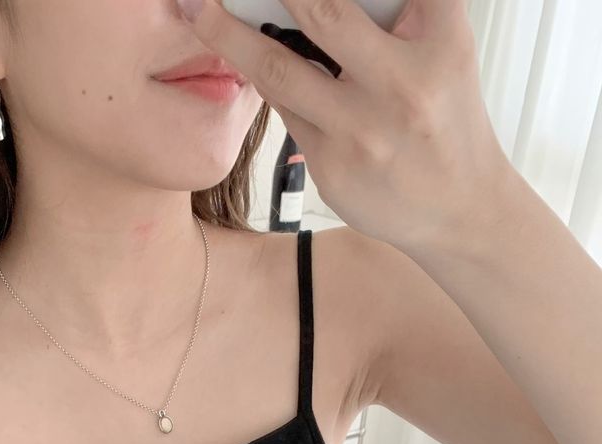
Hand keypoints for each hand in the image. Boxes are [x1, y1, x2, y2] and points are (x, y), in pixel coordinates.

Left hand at [175, 0, 514, 254]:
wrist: (458, 208)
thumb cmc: (445, 116)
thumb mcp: (445, 47)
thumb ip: (398, 11)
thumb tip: (314, 6)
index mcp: (441, 38)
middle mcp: (402, 83)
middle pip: (325, 14)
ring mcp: (361, 130)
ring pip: (279, 69)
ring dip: (230, 36)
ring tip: (200, 10)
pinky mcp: (331, 165)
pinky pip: (284, 110)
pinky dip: (265, 78)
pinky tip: (243, 58)